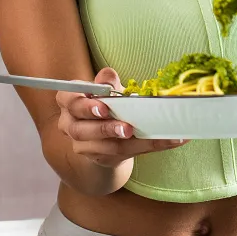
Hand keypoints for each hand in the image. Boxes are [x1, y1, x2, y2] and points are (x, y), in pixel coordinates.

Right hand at [56, 69, 179, 168]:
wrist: (105, 134)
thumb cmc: (105, 105)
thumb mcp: (106, 91)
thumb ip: (106, 83)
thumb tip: (108, 76)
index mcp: (69, 101)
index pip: (68, 100)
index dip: (85, 105)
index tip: (103, 108)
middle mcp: (69, 125)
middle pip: (82, 129)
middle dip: (107, 128)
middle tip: (128, 128)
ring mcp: (82, 145)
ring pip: (105, 146)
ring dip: (133, 142)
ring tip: (156, 136)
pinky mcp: (100, 159)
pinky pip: (124, 155)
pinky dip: (148, 147)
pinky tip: (168, 141)